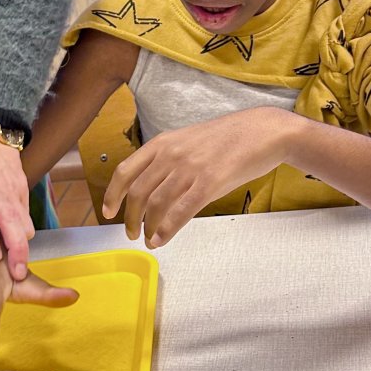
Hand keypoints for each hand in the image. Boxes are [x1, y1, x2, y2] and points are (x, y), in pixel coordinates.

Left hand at [0, 129, 34, 279]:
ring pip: (23, 221)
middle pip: (10, 221)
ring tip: (18, 263)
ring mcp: (9, 189)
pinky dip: (23, 230)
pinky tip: (17, 240)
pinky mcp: (22, 188)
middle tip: (17, 272)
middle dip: (17, 250)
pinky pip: (26, 215)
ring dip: (22, 244)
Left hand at [102, 108, 295, 246]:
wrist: (262, 130)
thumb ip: (167, 160)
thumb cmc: (226, 139)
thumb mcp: (187, 141)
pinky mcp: (209, 182)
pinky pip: (181, 211)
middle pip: (137, 192)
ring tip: (147, 239)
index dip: (112, 194)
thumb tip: (150, 188)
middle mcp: (171, 154)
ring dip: (147, 227)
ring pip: (156, 204)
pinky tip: (160, 240)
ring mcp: (189, 168)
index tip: (108, 212)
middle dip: (129, 218)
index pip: (125, 171)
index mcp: (162, 143)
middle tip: (130, 233)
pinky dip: (167, 229)